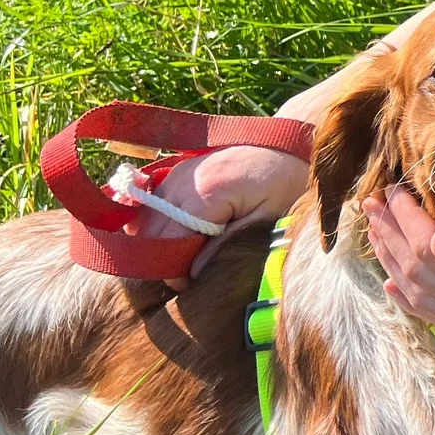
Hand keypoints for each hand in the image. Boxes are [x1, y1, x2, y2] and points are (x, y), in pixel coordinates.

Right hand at [128, 146, 309, 288]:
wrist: (288, 147)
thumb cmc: (284, 184)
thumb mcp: (267, 219)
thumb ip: (228, 245)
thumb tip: (193, 273)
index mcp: (205, 193)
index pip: (169, 243)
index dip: (174, 272)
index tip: (191, 287)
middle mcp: (182, 180)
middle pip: (152, 233)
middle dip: (164, 260)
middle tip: (189, 278)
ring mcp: (176, 174)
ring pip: (146, 222)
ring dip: (160, 244)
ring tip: (189, 258)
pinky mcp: (176, 173)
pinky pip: (152, 207)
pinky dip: (159, 227)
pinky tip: (182, 238)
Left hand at [363, 187, 434, 335]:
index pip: (428, 250)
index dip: (406, 219)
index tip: (392, 190)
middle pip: (416, 273)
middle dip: (389, 237)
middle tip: (369, 205)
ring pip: (421, 296)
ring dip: (393, 263)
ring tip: (374, 235)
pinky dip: (411, 300)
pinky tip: (395, 287)